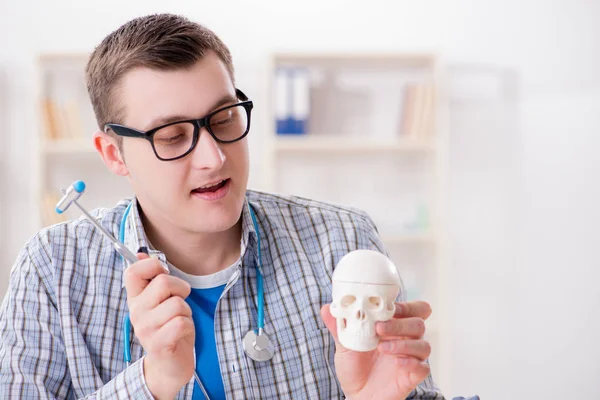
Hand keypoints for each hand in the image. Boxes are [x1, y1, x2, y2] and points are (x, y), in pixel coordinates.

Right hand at [124, 252, 193, 399]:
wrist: (169, 364)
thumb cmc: (168, 327)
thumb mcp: (159, 301)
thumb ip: (151, 279)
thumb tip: (140, 254)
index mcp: (135, 299)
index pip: (133, 271)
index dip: (152, 266)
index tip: (163, 275)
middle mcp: (136, 312)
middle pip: (163, 282)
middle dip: (181, 289)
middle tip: (179, 302)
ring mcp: (146, 328)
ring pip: (177, 303)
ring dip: (186, 311)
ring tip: (179, 321)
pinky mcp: (158, 343)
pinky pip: (182, 322)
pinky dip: (188, 326)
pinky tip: (181, 333)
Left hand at [321, 301, 432, 399]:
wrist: (355, 395)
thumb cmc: (354, 367)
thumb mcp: (344, 344)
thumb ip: (338, 325)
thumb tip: (326, 307)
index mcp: (394, 326)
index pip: (412, 309)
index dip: (406, 305)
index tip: (389, 306)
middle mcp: (405, 339)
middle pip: (418, 323)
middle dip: (401, 323)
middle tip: (379, 327)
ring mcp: (411, 358)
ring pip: (423, 345)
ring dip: (403, 343)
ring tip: (381, 347)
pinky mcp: (413, 376)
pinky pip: (423, 367)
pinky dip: (411, 363)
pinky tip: (396, 363)